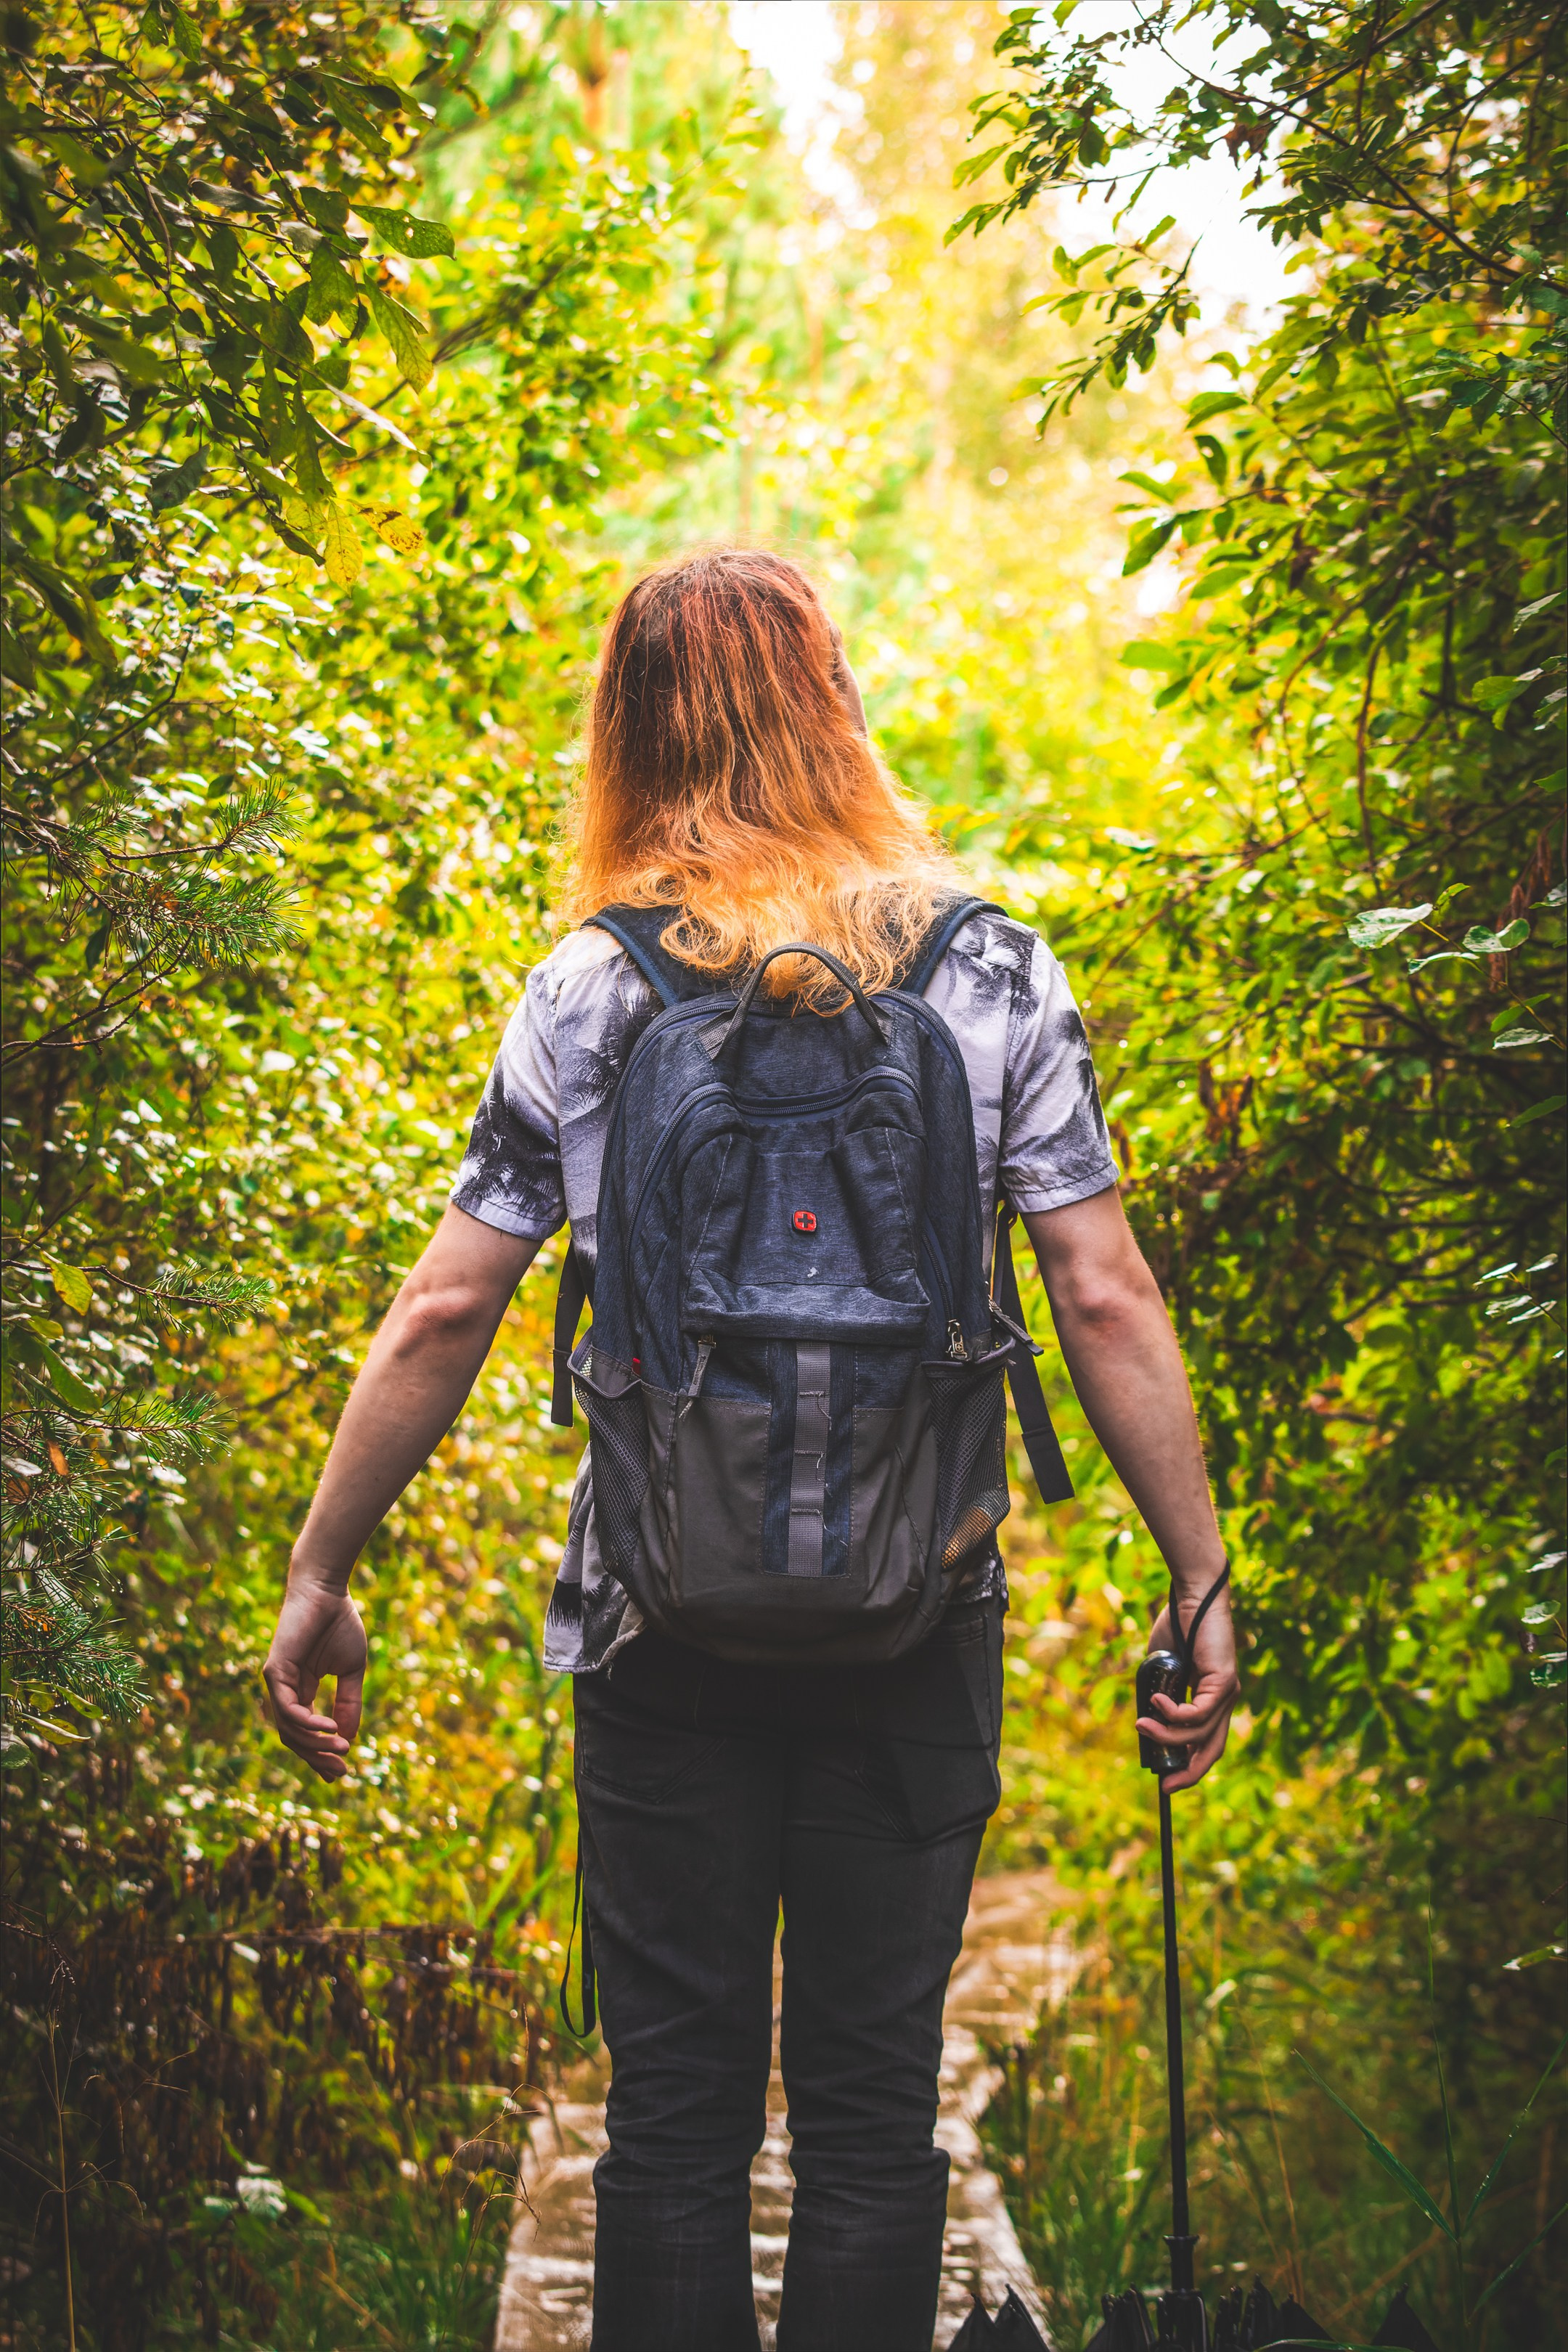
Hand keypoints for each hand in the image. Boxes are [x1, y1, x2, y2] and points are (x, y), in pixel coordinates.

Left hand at [262, 1570, 366, 1783]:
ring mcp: (277, 1682)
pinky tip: (331, 1728)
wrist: (326, 1590)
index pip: (304, 1732)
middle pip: (293, 1738)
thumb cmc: (339, 1623)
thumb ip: (348, 1703)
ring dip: (315, 1745)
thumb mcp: (351, 1670)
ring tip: (342, 1749)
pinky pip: (288, 1710)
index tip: (341, 1771)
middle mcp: (284, 1690)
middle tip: (341, 1771)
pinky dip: (308, 1724)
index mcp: (301, 1689)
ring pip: (289, 1729)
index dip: (320, 1754)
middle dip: (317, 1758)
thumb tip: (349, 1737)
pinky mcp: (274, 1672)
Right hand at [1136, 1587, 1240, 1793]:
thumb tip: (1147, 1723)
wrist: (1191, 1595)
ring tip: (1142, 1724)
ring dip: (1167, 1734)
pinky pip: (1198, 1714)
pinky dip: (1174, 1714)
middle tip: (1165, 1785)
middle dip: (1188, 1772)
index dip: (1189, 1765)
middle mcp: (1225, 1699)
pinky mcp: (1224, 1682)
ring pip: (1199, 1733)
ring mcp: (1228, 1692)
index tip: (1166, 1780)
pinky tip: (1156, 1703)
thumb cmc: (1175, 1625)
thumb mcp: (1162, 1670)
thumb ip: (1159, 1695)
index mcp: (1212, 1698)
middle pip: (1211, 1749)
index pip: (1206, 1743)